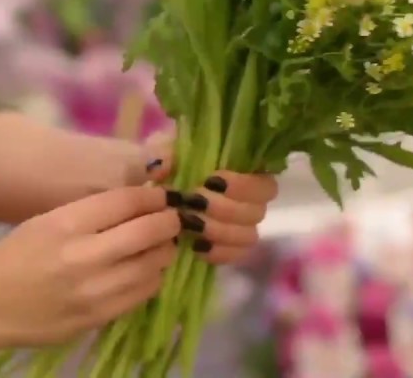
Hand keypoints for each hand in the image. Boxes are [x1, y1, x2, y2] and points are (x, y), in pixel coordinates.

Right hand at [0, 185, 178, 355]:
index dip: (155, 197)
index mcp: (67, 224)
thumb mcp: (48, 220)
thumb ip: (93, 212)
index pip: (128, 201)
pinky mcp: (98, 318)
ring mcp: (94, 291)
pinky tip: (144, 271)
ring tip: (159, 245)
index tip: (164, 196)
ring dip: (163, 251)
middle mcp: (84, 256)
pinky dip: (151, 279)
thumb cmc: (16, 254)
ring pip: (153, 265)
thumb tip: (141, 203)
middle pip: (149, 232)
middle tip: (173, 218)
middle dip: (169, 222)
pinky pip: (142, 294)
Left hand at [131, 133, 278, 264]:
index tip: (211, 181)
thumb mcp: (155, 156)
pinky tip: (195, 245)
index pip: (265, 183)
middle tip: (193, 204)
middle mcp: (246, 200)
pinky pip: (236, 256)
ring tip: (190, 225)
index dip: (244, 185)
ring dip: (219, 230)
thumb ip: (161, 155)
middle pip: (257, 212)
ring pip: (249, 236)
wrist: (146, 204)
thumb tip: (163, 164)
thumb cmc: (157, 173)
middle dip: (224, 209)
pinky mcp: (227, 249)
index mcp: (239, 170)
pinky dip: (217, 252)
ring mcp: (240, 227)